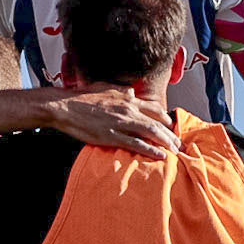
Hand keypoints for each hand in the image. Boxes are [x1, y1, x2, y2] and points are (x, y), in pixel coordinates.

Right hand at [48, 89, 179, 157]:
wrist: (65, 106)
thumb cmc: (82, 97)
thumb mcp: (105, 88)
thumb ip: (121, 91)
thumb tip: (132, 92)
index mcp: (127, 98)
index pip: (154, 108)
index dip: (165, 119)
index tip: (171, 127)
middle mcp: (128, 110)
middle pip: (157, 122)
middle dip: (170, 134)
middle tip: (178, 144)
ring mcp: (121, 123)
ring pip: (150, 133)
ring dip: (165, 143)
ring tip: (174, 151)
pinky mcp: (112, 136)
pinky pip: (136, 144)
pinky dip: (150, 150)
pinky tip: (160, 156)